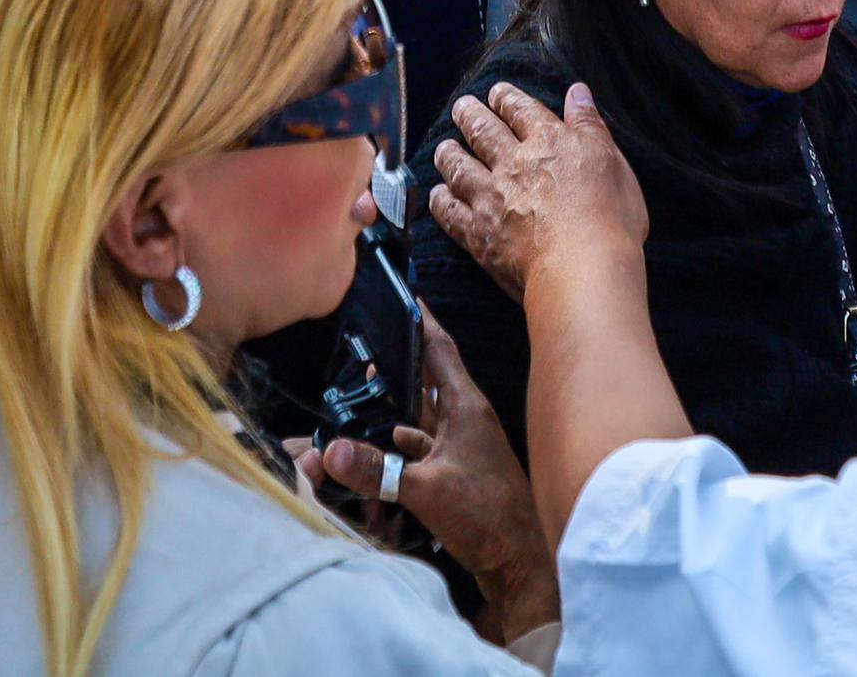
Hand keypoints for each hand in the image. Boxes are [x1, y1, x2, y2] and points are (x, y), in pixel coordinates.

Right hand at [313, 316, 556, 638]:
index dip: (421, 319)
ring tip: (365, 392)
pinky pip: (425, 445)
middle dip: (398, 362)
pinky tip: (382, 448)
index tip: (403, 294)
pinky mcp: (461, 471)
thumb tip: (334, 452)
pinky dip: (402, 444)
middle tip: (367, 345)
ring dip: (397, 405)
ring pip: (424, 414)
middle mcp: (467, 419)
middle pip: (428, 378)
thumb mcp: (425, 490)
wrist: (521, 562)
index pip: (439, 349)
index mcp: (466, 407)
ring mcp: (466, 445)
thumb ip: (378, 471)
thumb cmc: (488, 517)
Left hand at [430, 82, 648, 292]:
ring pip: (459, 167)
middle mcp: (513, 164)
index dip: (506, 98)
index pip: (521, 110)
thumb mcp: (611, 161)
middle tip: (461, 107)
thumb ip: (590, 125)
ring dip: (449, 154)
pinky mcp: (479, 234)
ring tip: (444, 147)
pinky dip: (441, 202)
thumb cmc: (609, 217)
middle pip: (483, 131)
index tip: (496, 92)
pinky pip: (450, 212)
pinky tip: (436, 195)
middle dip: (469, 115)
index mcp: (548, 142)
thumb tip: (577, 92)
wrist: (582, 268)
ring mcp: (492, 198)